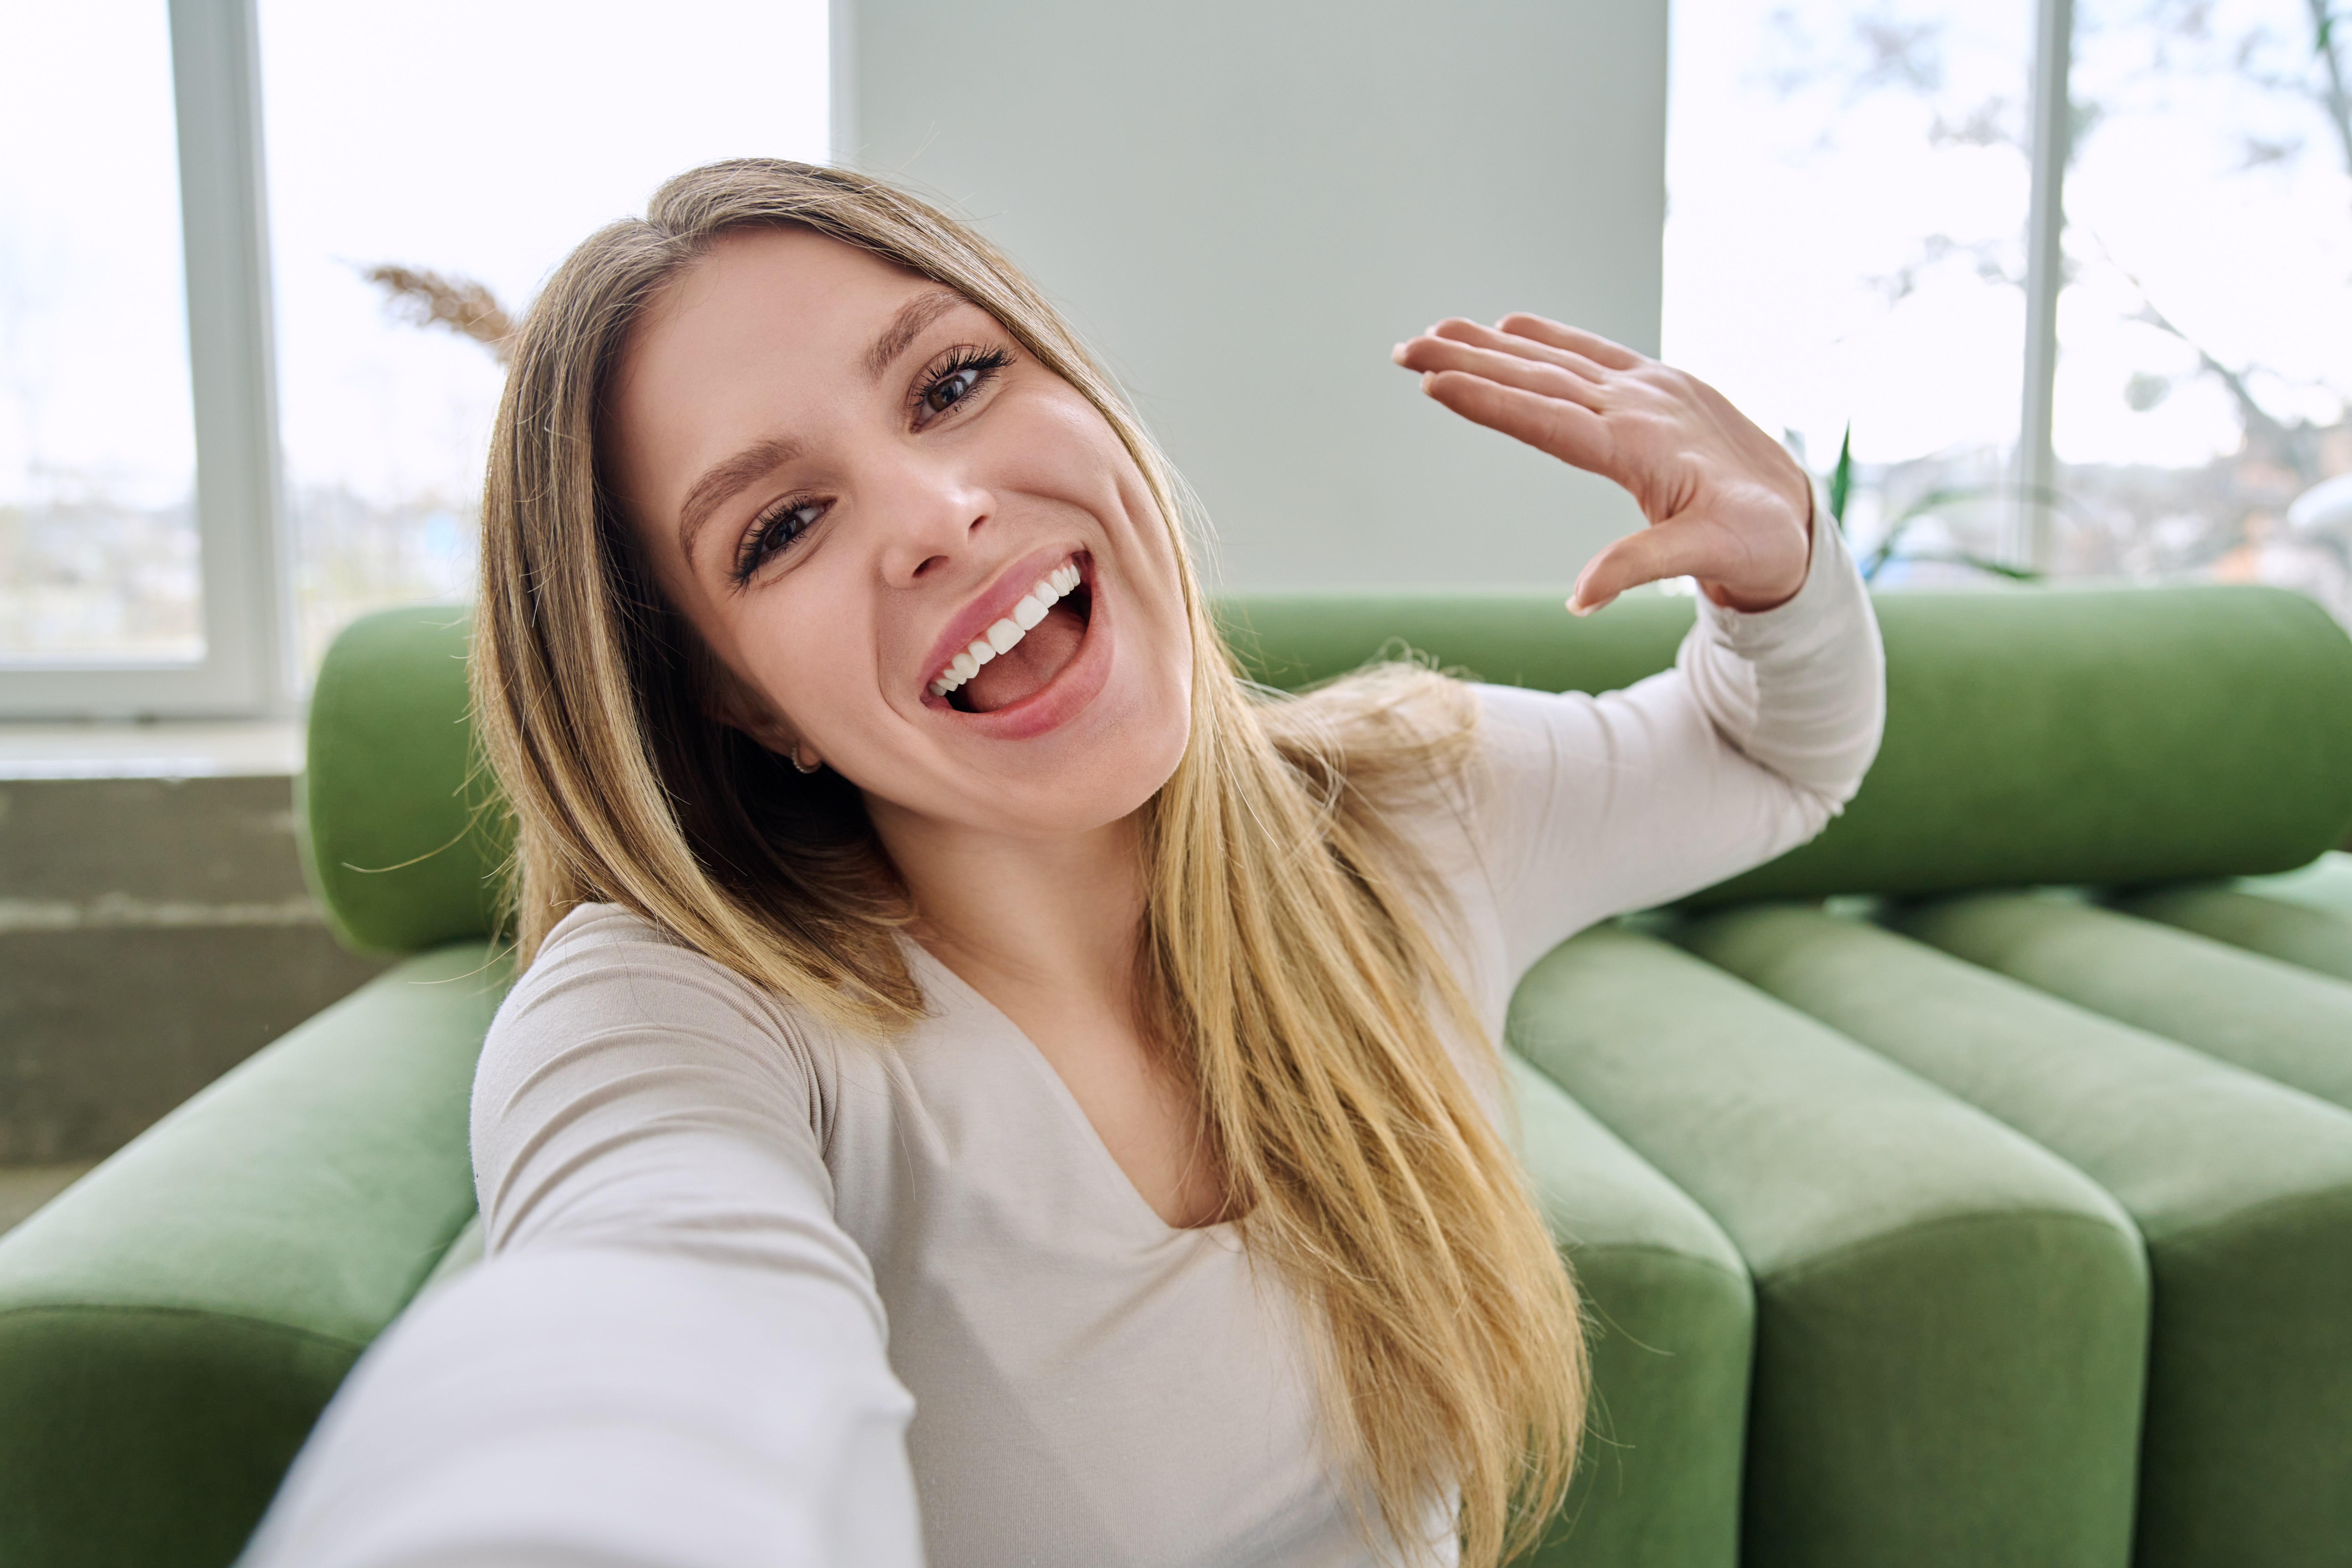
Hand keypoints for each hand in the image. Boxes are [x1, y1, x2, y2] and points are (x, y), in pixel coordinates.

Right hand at [1392, 315, 1811, 614]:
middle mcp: (1640, 405)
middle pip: (1539, 379)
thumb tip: (1579, 599)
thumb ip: (1642, 569)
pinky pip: (1591, 354)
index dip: (1490, 401)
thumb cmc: (1757, 540)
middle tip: (1407, 347)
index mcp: (1641, 445)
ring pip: (1556, 361)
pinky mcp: (1658, 386)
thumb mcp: (1709, 559)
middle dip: (1469, 362)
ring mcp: (1649, 389)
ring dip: (1492, 346)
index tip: (1433, 382)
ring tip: (1436, 331)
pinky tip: (1508, 328)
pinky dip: (1546, 338)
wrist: (1800, 510)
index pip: (1549, 419)